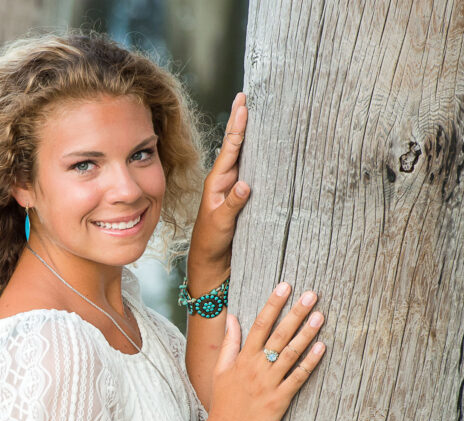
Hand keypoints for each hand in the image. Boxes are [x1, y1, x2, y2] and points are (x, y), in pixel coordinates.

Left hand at [189, 92, 248, 269]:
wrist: (211, 262)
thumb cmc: (211, 242)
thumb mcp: (221, 224)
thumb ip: (232, 205)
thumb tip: (245, 185)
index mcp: (217, 181)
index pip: (230, 147)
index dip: (237, 125)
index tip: (243, 103)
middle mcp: (226, 179)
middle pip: (237, 144)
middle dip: (242, 120)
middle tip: (247, 95)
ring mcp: (235, 187)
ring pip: (246, 155)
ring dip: (253, 135)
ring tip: (260, 112)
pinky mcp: (244, 197)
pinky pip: (255, 171)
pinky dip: (261, 156)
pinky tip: (271, 146)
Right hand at [202, 282, 325, 420]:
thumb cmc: (223, 403)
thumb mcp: (220, 370)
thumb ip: (229, 343)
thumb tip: (232, 318)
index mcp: (242, 359)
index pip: (259, 325)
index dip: (273, 304)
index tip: (285, 286)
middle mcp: (256, 368)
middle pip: (279, 335)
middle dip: (296, 313)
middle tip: (312, 295)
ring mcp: (268, 384)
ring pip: (290, 354)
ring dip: (306, 334)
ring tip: (320, 316)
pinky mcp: (279, 400)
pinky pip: (298, 378)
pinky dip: (310, 363)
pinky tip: (321, 348)